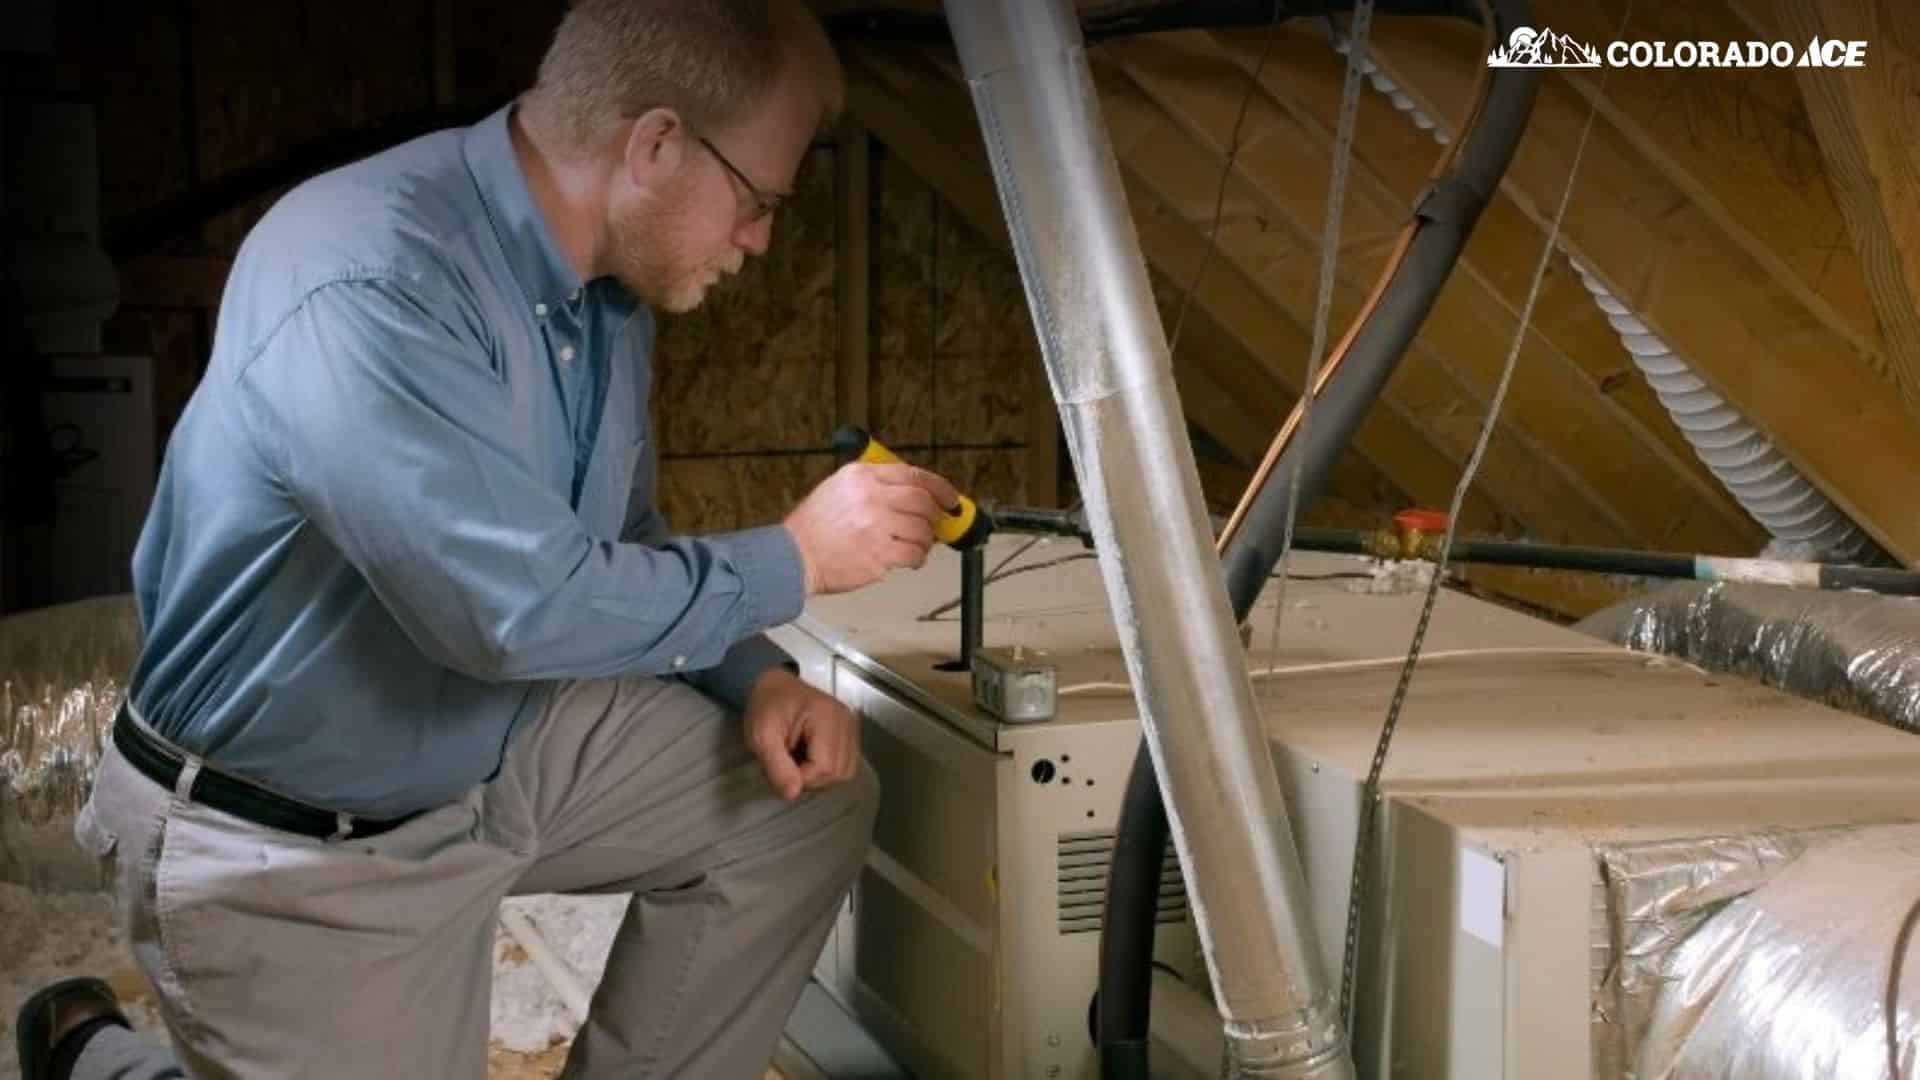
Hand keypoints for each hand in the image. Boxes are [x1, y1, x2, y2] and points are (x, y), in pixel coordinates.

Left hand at [743, 669, 861, 800]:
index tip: (783, 767)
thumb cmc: (767, 704)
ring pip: (845, 772)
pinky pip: (846, 764)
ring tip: (800, 759)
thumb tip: (792, 793)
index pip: (825, 766)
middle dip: (811, 778)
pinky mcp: (850, 733)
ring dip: (820, 776)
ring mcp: (850, 726)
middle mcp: (844, 720)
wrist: (774, 687)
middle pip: (839, 772)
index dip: (802, 777)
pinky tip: (811, 756)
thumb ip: (776, 767)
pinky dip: (828, 769)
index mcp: (824, 716)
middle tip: (789, 763)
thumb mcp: (761, 736)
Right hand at [783, 462, 960, 594]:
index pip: (913, 475)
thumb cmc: (814, 528)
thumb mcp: (838, 488)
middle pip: (923, 501)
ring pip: (922, 530)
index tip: (950, 497)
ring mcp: (876, 526)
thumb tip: (912, 494)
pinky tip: (910, 560)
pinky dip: (917, 558)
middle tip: (937, 523)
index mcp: (862, 477)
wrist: (792, 556)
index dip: (940, 487)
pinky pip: (914, 554)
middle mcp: (871, 497)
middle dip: (936, 515)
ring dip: (925, 541)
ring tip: (915, 546)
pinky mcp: (879, 554)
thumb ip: (873, 485)